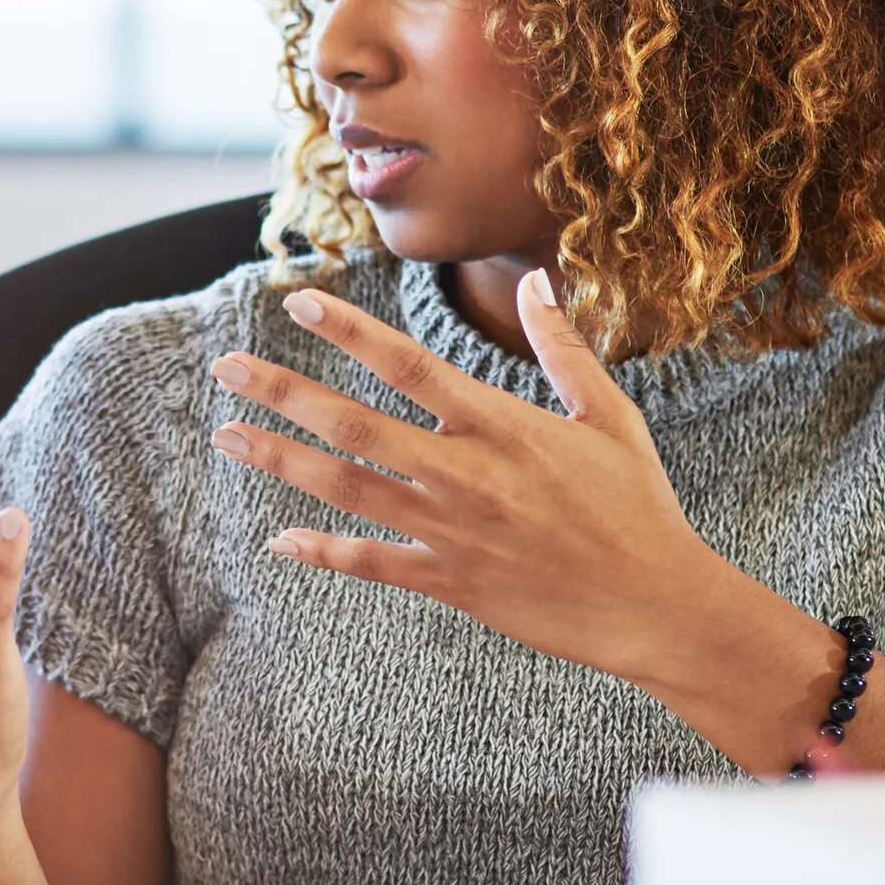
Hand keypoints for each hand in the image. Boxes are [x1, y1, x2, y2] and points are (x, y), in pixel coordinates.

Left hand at [207, 273, 755, 697]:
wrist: (659, 605)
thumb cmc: (638, 506)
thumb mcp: (610, 417)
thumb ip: (563, 348)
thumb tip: (536, 279)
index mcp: (502, 426)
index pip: (409, 366)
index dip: (349, 333)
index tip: (297, 304)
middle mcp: (467, 475)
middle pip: (355, 424)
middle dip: (284, 393)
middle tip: (225, 367)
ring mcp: (453, 531)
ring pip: (347, 490)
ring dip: (281, 461)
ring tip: (226, 437)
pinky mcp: (452, 581)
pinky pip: (373, 564)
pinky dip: (323, 553)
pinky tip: (278, 541)